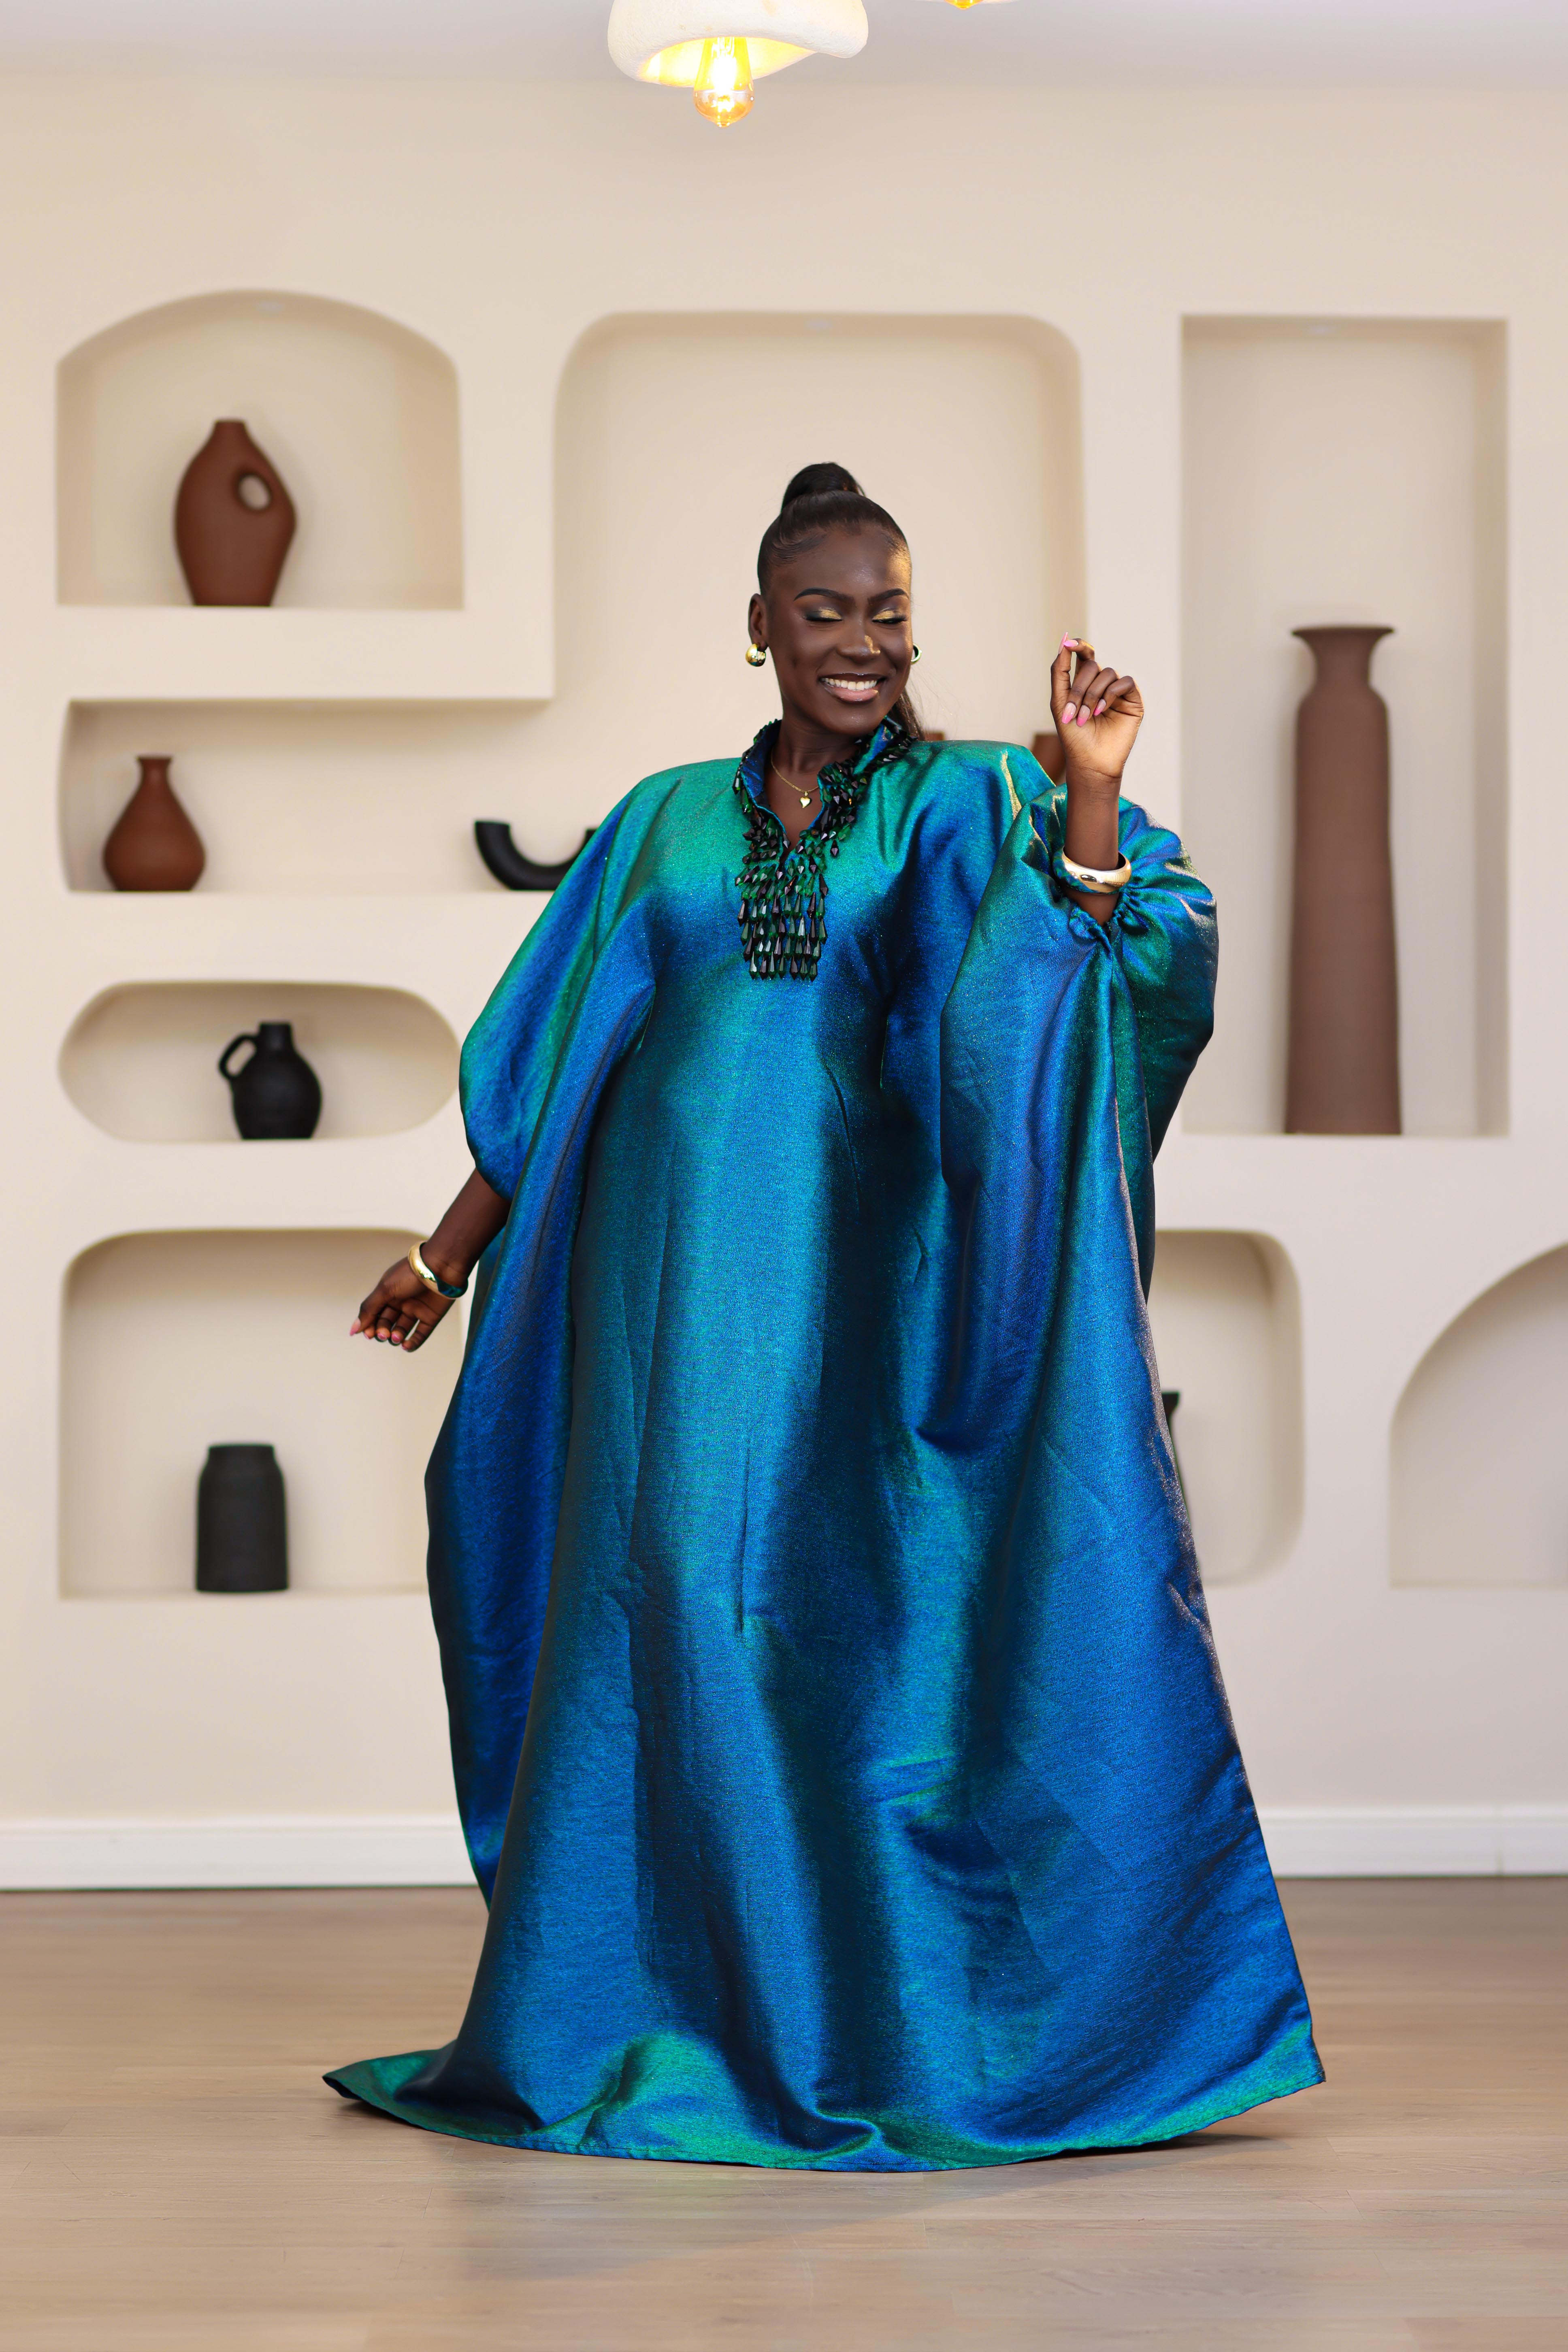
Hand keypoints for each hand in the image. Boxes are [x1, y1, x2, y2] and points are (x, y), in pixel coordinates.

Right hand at [351, 1254, 453, 1352]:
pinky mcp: (431, 1317)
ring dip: (395, 1337)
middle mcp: (401, 1302)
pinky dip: (412, 1343)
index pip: (374, 1314)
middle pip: (386, 1323)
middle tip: (383, 1334)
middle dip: (382, 1331)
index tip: (368, 1334)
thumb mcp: (385, 1289)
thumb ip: (369, 1309)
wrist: (441, 1267)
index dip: (369, 1325)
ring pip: (402, 1330)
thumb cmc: (410, 1274)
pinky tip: (405, 1345)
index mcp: (388, 1294)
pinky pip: (420, 1334)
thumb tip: (354, 1329)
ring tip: (395, 1336)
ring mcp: (416, 1310)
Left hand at [1051, 637, 1143, 791]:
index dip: (1079, 646)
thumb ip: (1060, 671)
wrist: (1090, 762)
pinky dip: (1110, 694)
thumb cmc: (1073, 737)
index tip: (1069, 643)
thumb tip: (1065, 640)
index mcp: (1084, 683)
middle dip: (1079, 688)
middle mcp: (1102, 684)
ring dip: (1092, 695)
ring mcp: (1118, 692)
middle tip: (1073, 713)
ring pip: (1107, 673)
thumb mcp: (1059, 701)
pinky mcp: (1132, 700)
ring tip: (1086, 717)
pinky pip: (1124, 682)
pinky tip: (1102, 711)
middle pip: (1092, 665)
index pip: (1085, 655)